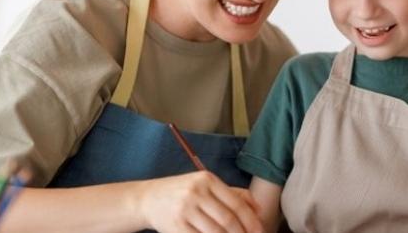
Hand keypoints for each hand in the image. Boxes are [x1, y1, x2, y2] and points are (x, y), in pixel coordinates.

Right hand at [140, 171, 262, 232]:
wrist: (147, 199)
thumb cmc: (182, 192)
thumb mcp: (205, 185)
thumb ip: (232, 193)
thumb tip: (258, 208)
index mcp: (207, 180)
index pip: (237, 203)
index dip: (252, 221)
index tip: (260, 232)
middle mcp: (196, 192)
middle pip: (228, 220)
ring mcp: (185, 209)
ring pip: (216, 232)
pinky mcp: (176, 225)